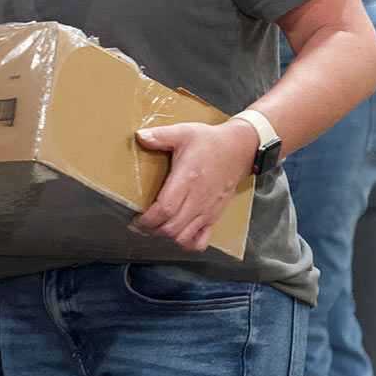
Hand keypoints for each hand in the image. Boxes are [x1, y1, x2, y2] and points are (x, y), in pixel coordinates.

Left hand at [131, 119, 257, 251]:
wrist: (239, 150)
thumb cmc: (210, 142)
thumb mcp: (184, 132)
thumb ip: (161, 135)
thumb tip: (139, 136)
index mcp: (187, 180)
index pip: (165, 209)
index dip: (147, 220)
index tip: (136, 218)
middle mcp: (197, 199)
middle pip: (171, 227)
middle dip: (151, 230)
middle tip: (139, 224)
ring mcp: (207, 210)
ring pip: (183, 236)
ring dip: (165, 237)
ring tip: (154, 228)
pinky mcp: (214, 216)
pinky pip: (201, 241)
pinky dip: (187, 243)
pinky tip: (178, 234)